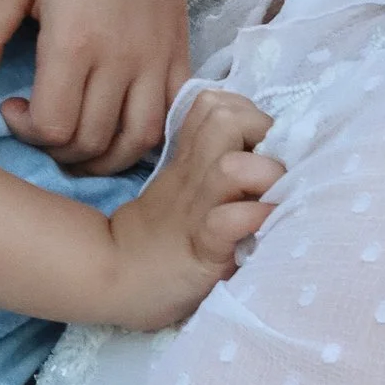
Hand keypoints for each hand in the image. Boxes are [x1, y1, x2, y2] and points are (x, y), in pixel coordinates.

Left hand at [0, 0, 190, 170]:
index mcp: (74, 41)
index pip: (54, 126)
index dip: (26, 132)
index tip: (12, 107)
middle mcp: (120, 60)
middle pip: (92, 142)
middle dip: (57, 149)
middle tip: (41, 124)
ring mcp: (156, 61)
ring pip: (138, 142)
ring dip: (104, 157)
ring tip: (79, 141)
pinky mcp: (180, 55)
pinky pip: (173, 118)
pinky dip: (148, 138)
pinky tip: (121, 129)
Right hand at [98, 84, 278, 328]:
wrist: (112, 279)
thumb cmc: (155, 238)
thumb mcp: (177, 188)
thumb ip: (207, 165)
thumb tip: (259, 153)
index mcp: (188, 159)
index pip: (214, 105)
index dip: (245, 113)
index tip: (259, 142)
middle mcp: (192, 175)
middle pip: (224, 117)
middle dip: (260, 131)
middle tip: (271, 163)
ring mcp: (196, 210)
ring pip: (230, 165)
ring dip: (262, 174)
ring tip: (272, 194)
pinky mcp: (201, 249)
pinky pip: (229, 220)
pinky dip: (255, 218)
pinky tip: (263, 226)